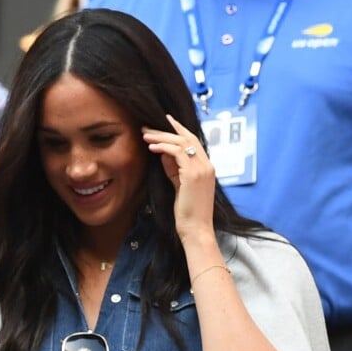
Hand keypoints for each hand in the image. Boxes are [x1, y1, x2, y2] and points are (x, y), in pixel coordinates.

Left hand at [142, 114, 215, 241]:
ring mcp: (202, 169)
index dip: (179, 130)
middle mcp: (207, 165)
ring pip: (181, 143)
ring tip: (144, 135)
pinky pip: (177, 153)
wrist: (196, 229)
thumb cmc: (188, 213)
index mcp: (206, 168)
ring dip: (161, 137)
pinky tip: (151, 148)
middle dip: (166, 130)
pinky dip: (163, 147)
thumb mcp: (179, 186)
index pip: (193, 142)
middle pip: (187, 138)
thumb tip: (164, 155)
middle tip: (147, 127)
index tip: (165, 121)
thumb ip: (174, 170)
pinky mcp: (193, 175)